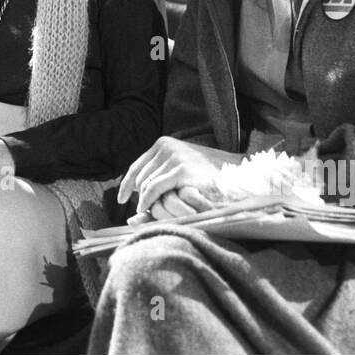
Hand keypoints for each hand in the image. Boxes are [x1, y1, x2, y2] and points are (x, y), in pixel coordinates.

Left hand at [118, 136, 236, 215]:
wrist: (233, 175)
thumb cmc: (205, 178)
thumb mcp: (178, 172)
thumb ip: (157, 179)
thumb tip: (131, 200)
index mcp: (164, 143)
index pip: (137, 166)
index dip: (126, 183)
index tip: (122, 199)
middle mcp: (167, 147)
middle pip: (139, 176)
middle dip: (137, 195)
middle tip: (140, 210)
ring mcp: (175, 157)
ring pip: (145, 183)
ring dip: (144, 200)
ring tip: (148, 211)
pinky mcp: (182, 170)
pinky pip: (154, 188)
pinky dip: (147, 200)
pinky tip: (145, 208)